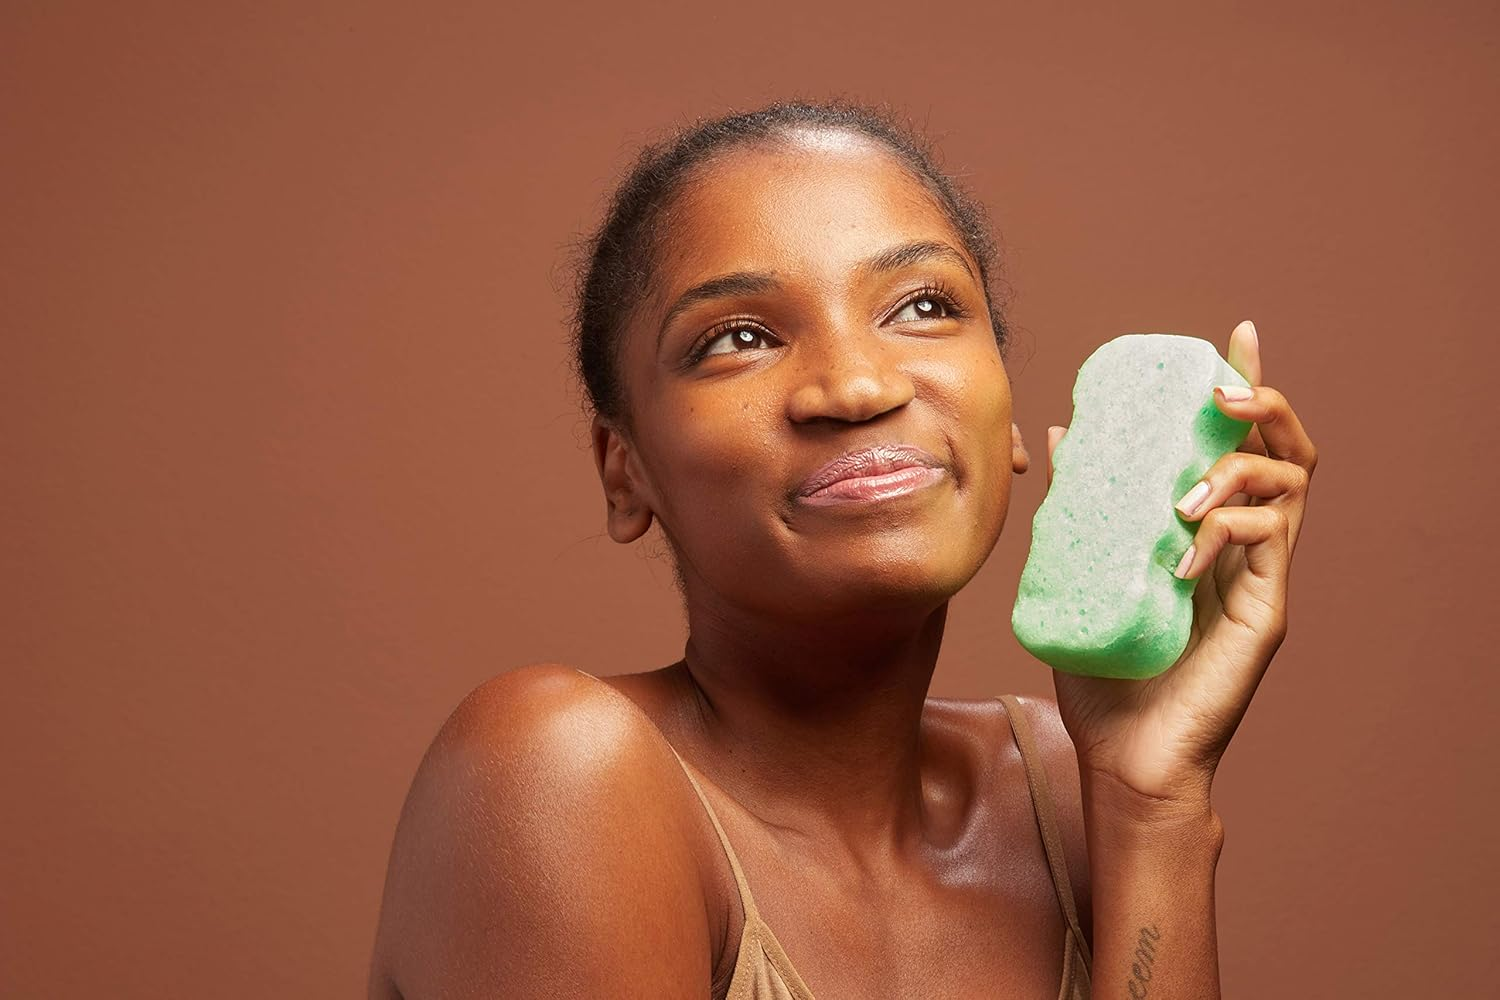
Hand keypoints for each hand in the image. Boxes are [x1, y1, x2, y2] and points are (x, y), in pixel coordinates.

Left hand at [1049, 321, 1318, 812]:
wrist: (1120, 754)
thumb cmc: (1104, 668)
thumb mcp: (1081, 566)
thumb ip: (1082, 502)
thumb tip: (1064, 431)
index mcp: (1209, 528)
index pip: (1242, 443)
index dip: (1247, 385)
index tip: (1234, 334)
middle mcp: (1246, 546)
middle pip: (1288, 451)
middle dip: (1263, 406)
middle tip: (1222, 393)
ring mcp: (1262, 577)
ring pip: (1288, 485)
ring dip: (1237, 471)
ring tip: (1182, 498)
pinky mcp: (1266, 611)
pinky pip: (1267, 544)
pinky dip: (1224, 532)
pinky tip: (1180, 556)